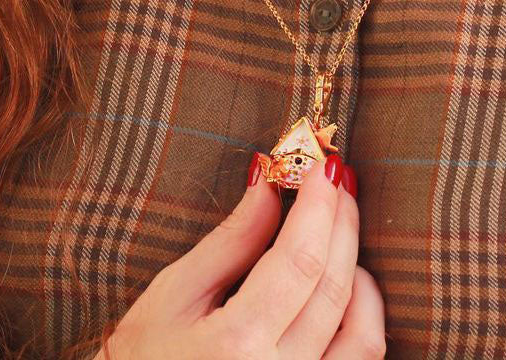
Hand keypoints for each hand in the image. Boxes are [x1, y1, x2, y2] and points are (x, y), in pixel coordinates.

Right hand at [96, 152, 385, 358]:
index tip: (325, 165)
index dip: (319, 206)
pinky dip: (364, 317)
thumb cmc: (142, 358)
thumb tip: (270, 181)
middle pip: (333, 286)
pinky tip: (347, 286)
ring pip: (363, 332)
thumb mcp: (174, 295)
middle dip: (342, 222)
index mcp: (236, 344)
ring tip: (340, 229)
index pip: (299, 260)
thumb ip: (231, 240)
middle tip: (337, 179)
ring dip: (360, 271)